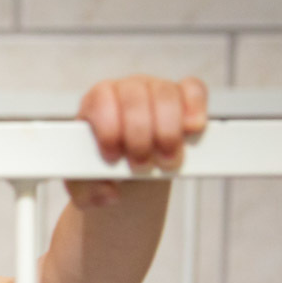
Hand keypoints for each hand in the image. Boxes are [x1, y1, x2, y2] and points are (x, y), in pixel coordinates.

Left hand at [68, 75, 207, 208]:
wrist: (127, 176)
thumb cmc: (102, 173)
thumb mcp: (86, 186)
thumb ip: (87, 192)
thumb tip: (107, 192)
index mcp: (96, 104)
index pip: (101, 99)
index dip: (109, 128)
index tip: (113, 157)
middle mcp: (125, 91)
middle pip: (135, 97)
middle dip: (140, 136)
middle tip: (141, 165)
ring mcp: (155, 90)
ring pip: (165, 94)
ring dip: (168, 131)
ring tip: (166, 161)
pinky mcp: (182, 97)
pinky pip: (193, 89)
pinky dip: (195, 108)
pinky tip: (192, 130)